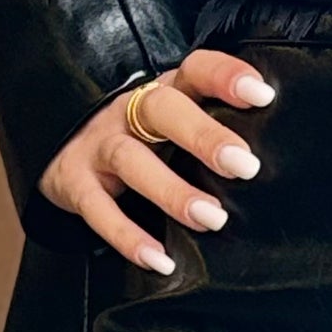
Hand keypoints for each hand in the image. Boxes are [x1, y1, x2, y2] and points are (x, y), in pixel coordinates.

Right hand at [38, 49, 274, 272]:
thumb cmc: (136, 139)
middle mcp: (127, 112)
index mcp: (161, 92)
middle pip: (162, 110)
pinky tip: (160, 260)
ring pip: (132, 160)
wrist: (59, 146)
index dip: (225, 77)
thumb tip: (272, 160)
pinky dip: (129, 238)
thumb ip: (208, 130)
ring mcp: (98, 147)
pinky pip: (99, 212)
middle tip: (243, 166)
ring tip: (211, 218)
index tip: (262, 95)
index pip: (194, 71)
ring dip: (172, 191)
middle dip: (203, 136)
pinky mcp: (75, 184)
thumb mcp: (169, 124)